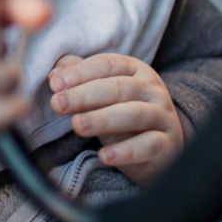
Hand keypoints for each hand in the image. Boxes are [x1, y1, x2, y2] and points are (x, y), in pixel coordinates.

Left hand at [49, 53, 183, 184]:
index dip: (80, 72)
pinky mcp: (167, 145)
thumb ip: (79, 78)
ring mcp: (163, 116)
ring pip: (134, 114)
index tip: (54, 84)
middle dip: (84, 95)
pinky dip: (126, 151)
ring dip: (102, 119)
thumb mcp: (100, 94)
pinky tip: (104, 156)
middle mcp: (152, 90)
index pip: (107, 64)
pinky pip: (148, 146)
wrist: (159, 148)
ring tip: (76, 125)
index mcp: (135, 70)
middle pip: (119, 88)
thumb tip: (54, 74)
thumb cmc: (121, 113)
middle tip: (57, 104)